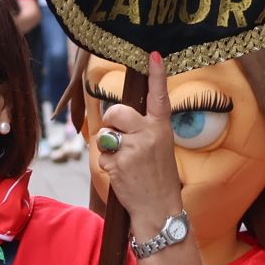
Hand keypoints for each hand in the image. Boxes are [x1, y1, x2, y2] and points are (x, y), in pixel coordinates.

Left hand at [94, 54, 183, 228]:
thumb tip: (117, 117)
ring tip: (125, 163)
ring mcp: (134, 148)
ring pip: (105, 133)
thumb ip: (143, 130)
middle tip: (120, 139)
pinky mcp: (120, 162)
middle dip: (111, 122)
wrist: (159, 209)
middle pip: (116, 111)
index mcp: (162, 128)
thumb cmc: (157, 178)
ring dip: (108, 147)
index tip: (152, 54)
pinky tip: (121, 175)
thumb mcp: (160, 148)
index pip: (159, 96)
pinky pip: (102, 154)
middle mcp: (149, 134)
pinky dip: (107, 165)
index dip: (157, 74)